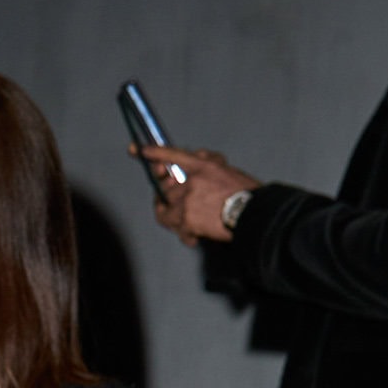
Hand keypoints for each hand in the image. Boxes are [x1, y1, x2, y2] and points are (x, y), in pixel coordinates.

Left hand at [139, 146, 259, 246]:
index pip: (172, 154)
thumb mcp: (225, 169)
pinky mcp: (187, 219)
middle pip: (164, 188)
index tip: (136, 149)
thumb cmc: (244, 193)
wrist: (251, 213)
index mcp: (202, 165)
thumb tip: (194, 157)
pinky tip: (193, 237)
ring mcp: (187, 200)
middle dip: (167, 197)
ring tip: (189, 224)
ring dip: (175, 218)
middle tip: (176, 206)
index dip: (153, 152)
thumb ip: (207, 163)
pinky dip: (184, 234)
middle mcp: (191, 180)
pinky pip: (175, 227)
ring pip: (166, 210)